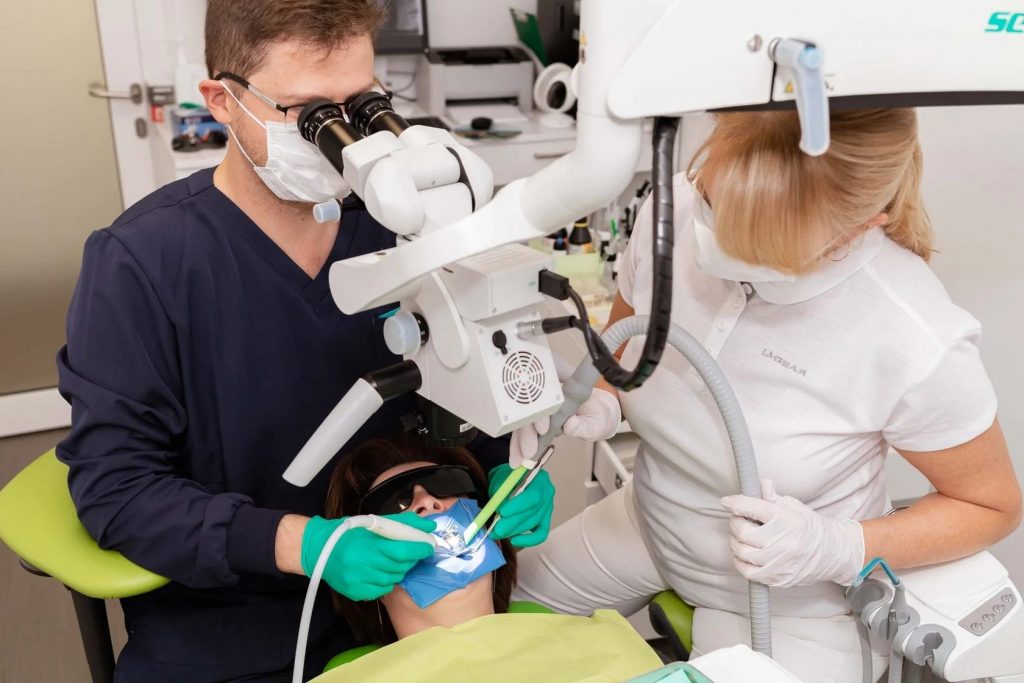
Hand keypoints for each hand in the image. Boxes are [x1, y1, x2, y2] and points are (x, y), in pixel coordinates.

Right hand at [300, 512, 435, 599]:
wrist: (319, 550)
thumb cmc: (349, 533)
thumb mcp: (374, 522)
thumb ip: (403, 523)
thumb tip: (429, 525)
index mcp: (369, 545)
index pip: (402, 551)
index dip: (419, 549)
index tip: (428, 546)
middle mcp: (364, 565)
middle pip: (400, 567)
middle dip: (410, 559)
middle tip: (410, 552)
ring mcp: (359, 582)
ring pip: (392, 580)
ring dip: (398, 570)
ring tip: (391, 560)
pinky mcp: (355, 593)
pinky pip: (381, 590)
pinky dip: (386, 581)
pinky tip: (380, 572)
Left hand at [487, 464, 554, 547]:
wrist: (509, 478)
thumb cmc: (505, 477)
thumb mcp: (501, 480)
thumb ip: (501, 494)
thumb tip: (499, 514)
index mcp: (540, 478)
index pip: (533, 496)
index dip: (518, 506)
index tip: (502, 512)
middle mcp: (547, 494)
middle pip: (533, 512)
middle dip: (513, 523)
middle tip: (496, 530)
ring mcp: (547, 508)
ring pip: (534, 524)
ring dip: (514, 531)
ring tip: (497, 533)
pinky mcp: (544, 520)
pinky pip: (540, 534)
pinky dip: (527, 540)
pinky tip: (513, 540)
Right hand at [509, 389, 620, 467]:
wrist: (598, 414)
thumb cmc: (599, 415)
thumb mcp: (597, 422)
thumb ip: (584, 425)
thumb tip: (569, 425)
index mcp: (566, 388)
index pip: (547, 395)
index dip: (542, 411)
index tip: (543, 428)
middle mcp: (550, 392)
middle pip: (530, 408)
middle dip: (526, 430)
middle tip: (528, 451)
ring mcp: (541, 404)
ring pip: (523, 419)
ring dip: (519, 440)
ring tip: (518, 460)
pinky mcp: (537, 416)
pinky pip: (525, 428)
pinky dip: (519, 444)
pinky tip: (516, 457)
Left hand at [720, 480, 863, 587]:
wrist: (833, 553)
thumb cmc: (810, 526)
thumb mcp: (794, 506)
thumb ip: (773, 497)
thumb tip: (760, 484)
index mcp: (787, 520)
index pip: (754, 508)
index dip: (736, 503)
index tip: (726, 501)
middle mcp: (784, 542)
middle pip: (743, 532)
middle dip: (735, 523)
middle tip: (738, 519)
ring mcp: (781, 563)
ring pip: (742, 552)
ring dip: (735, 542)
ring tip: (743, 536)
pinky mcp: (779, 578)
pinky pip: (748, 572)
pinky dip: (740, 561)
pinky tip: (745, 553)